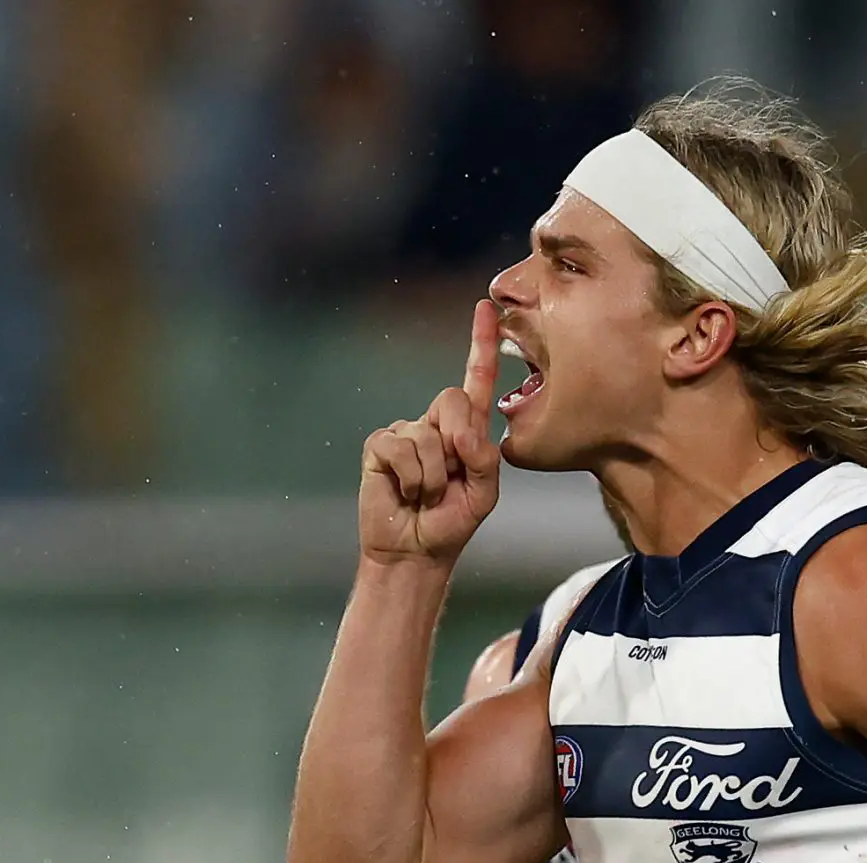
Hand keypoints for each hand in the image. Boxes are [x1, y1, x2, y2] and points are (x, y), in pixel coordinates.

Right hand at [359, 299, 503, 564]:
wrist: (416, 551)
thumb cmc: (451, 523)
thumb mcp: (484, 493)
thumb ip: (484, 458)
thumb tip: (460, 433)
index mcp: (466, 430)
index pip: (476, 380)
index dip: (481, 344)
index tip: (486, 308)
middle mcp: (435, 424)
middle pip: (452, 398)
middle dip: (458, 439)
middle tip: (451, 477)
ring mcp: (405, 432)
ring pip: (427, 434)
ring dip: (433, 475)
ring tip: (426, 495)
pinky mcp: (380, 446)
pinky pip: (400, 448)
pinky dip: (410, 477)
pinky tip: (405, 492)